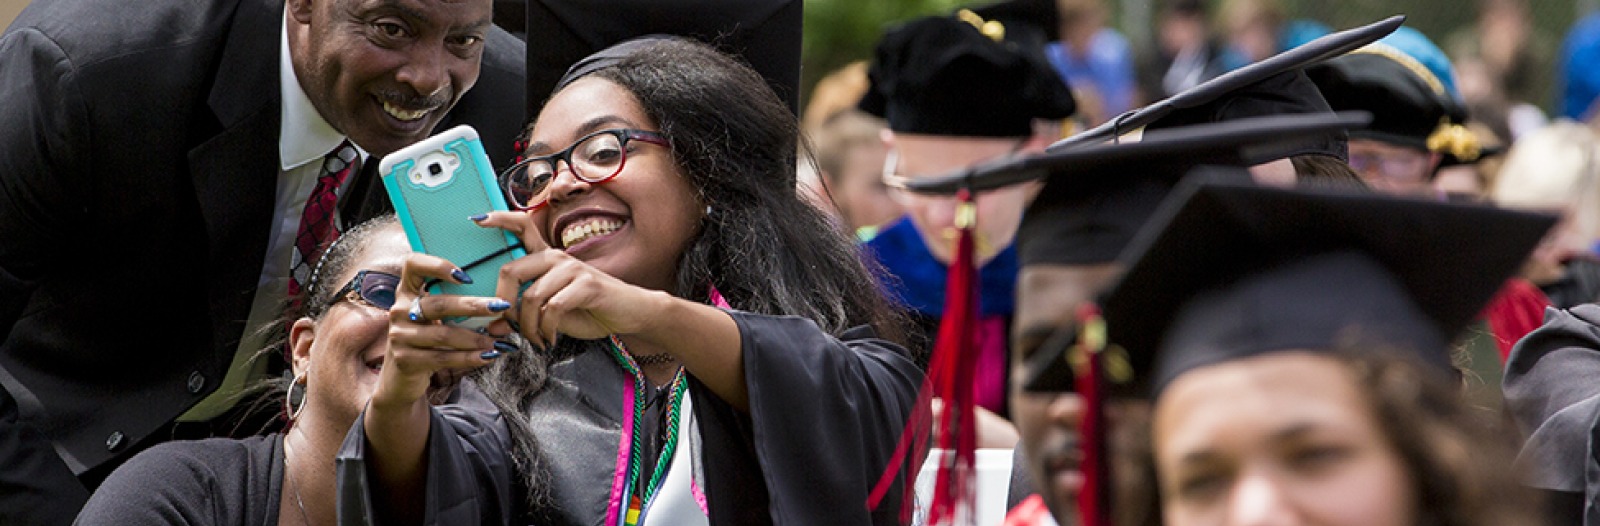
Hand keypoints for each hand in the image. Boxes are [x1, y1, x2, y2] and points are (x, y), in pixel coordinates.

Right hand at [371, 252, 514, 410]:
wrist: (399, 377)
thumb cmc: (426, 339)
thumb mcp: (431, 317)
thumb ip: (451, 302)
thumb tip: (497, 296)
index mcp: (407, 291)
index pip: (413, 265)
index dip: (437, 265)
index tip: (466, 275)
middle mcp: (401, 310)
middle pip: (439, 304)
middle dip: (473, 306)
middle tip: (501, 306)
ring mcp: (400, 336)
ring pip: (443, 335)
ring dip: (476, 338)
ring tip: (500, 341)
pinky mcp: (406, 360)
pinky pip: (443, 358)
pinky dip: (469, 358)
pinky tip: (488, 356)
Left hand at [473, 211, 673, 347]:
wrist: (631, 313)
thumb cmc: (591, 310)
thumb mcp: (552, 314)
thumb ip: (525, 315)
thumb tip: (494, 328)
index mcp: (548, 259)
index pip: (522, 227)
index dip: (499, 219)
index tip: (477, 219)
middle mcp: (557, 258)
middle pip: (512, 270)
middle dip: (502, 303)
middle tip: (506, 327)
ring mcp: (572, 269)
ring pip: (531, 297)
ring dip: (527, 327)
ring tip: (535, 340)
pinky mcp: (586, 285)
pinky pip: (552, 308)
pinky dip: (546, 330)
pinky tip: (549, 340)